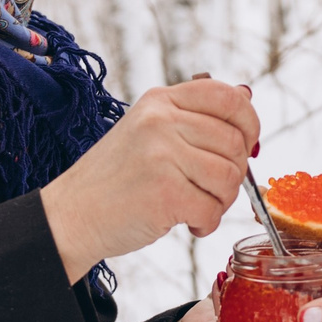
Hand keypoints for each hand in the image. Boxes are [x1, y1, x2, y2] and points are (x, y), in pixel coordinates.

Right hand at [41, 78, 258, 282]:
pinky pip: (212, 209)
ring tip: (197, 207)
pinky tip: (189, 224)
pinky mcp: (164, 192)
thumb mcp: (148, 131)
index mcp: (161, 100)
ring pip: (229, 177)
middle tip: (210, 191)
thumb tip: (247, 102)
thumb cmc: (116, 179)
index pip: (229, 97)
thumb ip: (192, 119)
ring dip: (221, 202)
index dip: (249, 123)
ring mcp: (162, 155)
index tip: (246, 145)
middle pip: (235, 143)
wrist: (71, 215)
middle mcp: (161, 121)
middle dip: (234, 174)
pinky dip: (207, 224)